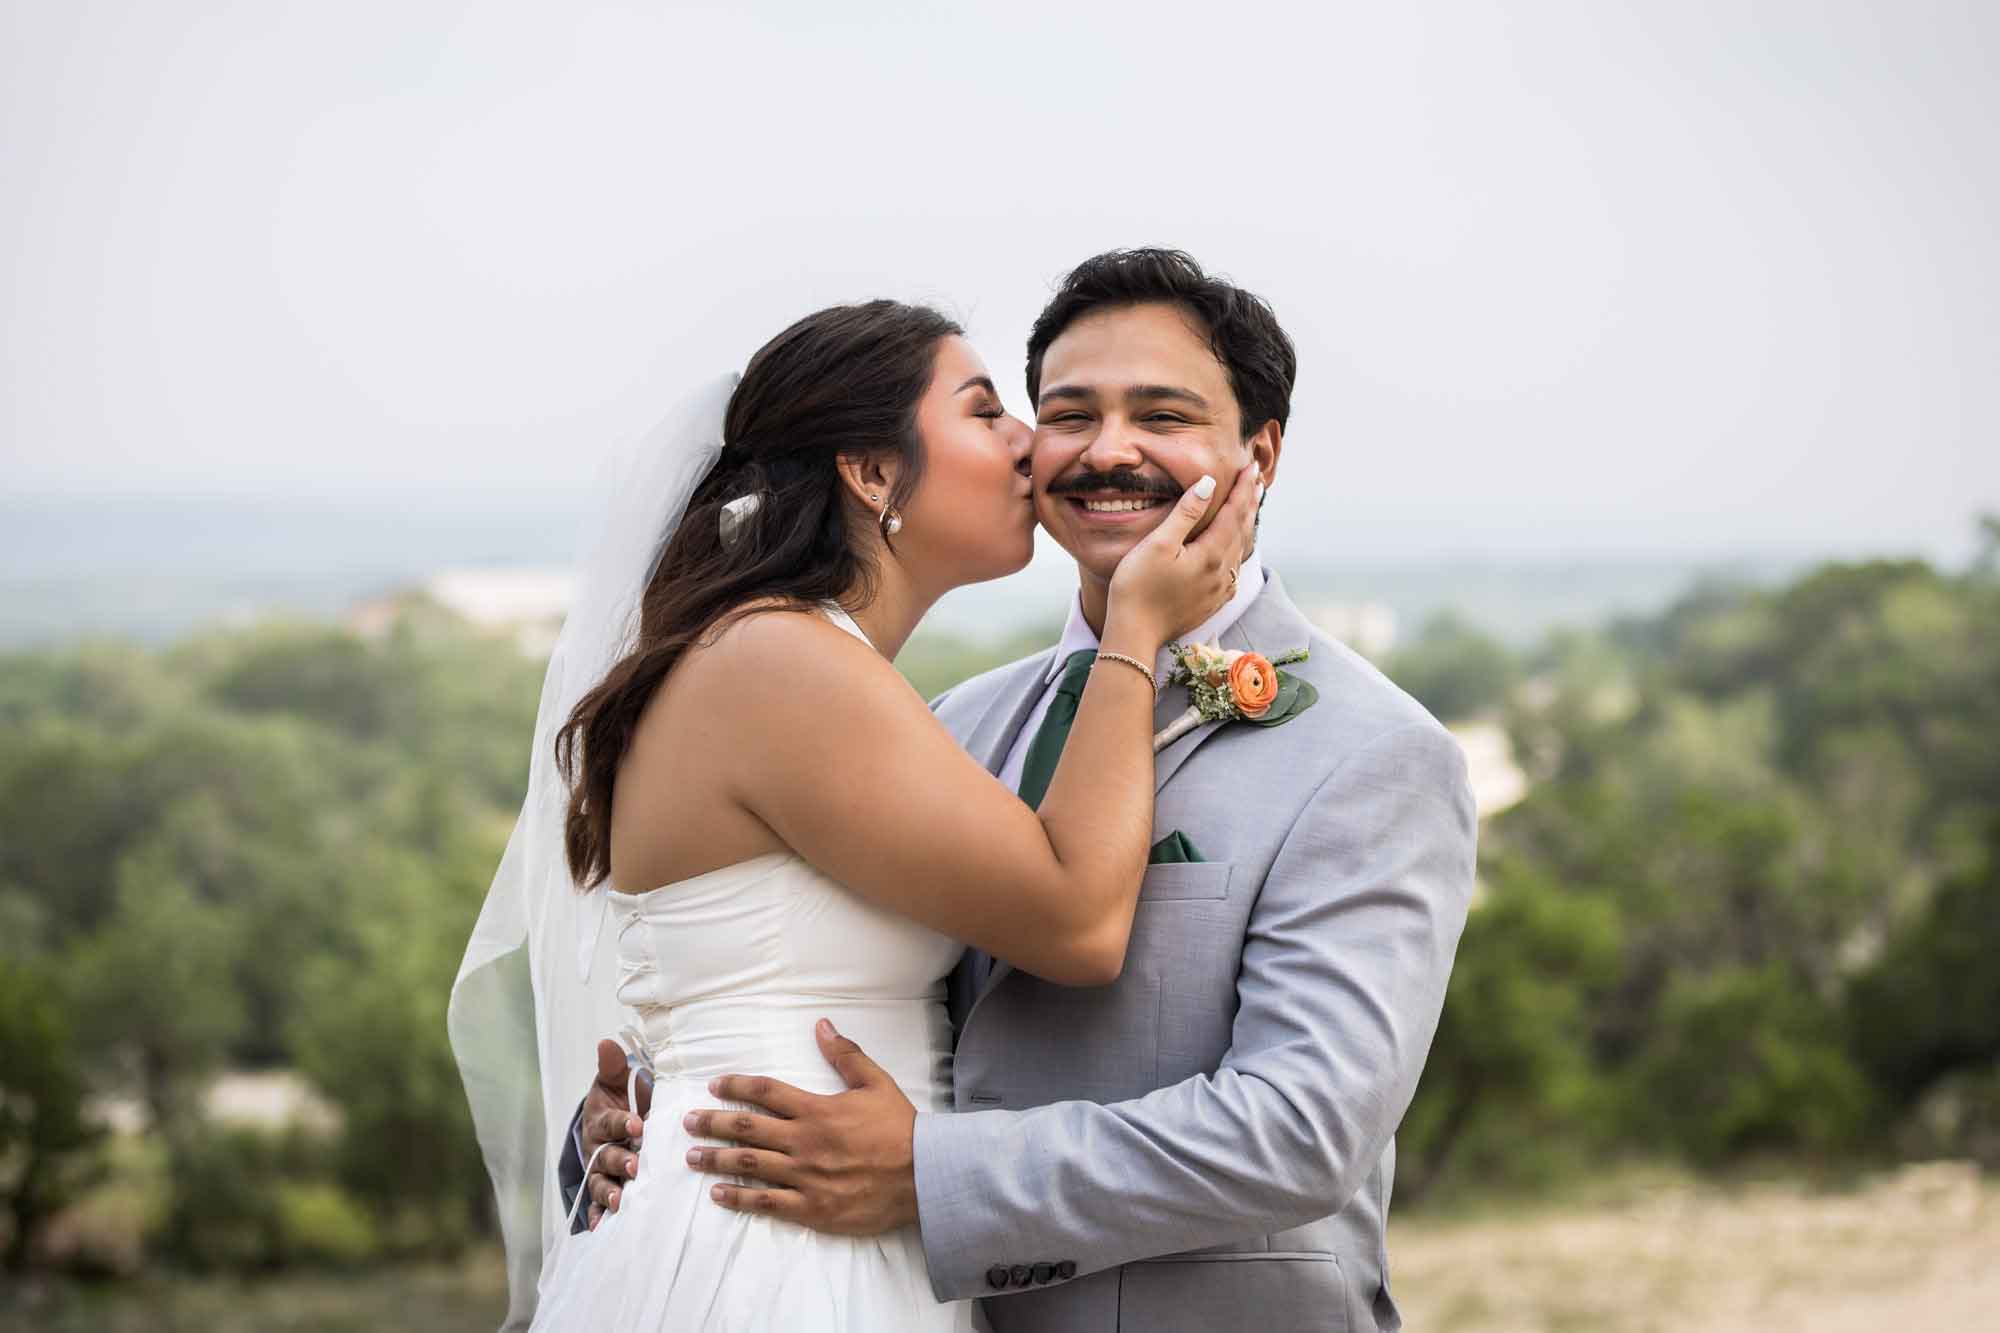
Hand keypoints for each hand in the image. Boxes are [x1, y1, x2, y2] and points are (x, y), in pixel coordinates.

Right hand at [581, 1038, 650, 1227]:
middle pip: (605, 1156)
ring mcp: (599, 1171)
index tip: (637, 1123)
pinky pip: (596, 1205)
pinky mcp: (603, 1189)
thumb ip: (613, 1066)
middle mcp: (598, 1148)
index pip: (610, 1121)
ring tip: (618, 1201)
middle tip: (634, 1165)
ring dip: (608, 1192)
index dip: (622, 1122)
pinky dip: (597, 1216)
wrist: (611, 1121)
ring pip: (600, 1183)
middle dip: (618, 1160)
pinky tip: (601, 1228)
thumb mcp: (615, 1081)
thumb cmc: (618, 1099)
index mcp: (601, 1120)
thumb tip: (606, 1042)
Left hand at [683, 1020, 917, 1235]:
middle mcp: (803, 1142)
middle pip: (747, 1129)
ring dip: (716, 1160)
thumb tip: (821, 1026)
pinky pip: (766, 1202)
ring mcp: (804, 1177)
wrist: (923, 1176)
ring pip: (749, 1165)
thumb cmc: (900, 1128)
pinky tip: (718, 1194)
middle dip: (713, 1123)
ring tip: (692, 1156)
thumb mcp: (876, 1082)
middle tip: (687, 1122)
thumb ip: (845, 1055)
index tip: (715, 1085)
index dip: (736, 1086)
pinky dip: (739, 1198)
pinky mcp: (810, 1207)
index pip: (766, 1092)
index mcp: (816, 1110)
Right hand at [1105, 467, 1261, 644]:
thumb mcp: (1158, 544)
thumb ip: (1186, 513)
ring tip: (1250, 508)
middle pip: (1242, 530)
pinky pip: (1233, 571)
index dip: (1242, 488)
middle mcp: (1222, 573)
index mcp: (1211, 554)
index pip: (1233, 512)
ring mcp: (1218, 591)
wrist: (1134, 633)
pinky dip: (1238, 552)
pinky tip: (1235, 552)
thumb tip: (1209, 484)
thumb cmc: (1137, 586)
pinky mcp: (1211, 603)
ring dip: (1246, 526)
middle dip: (1249, 503)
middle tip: (1257, 480)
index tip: (1250, 467)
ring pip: (1240, 551)